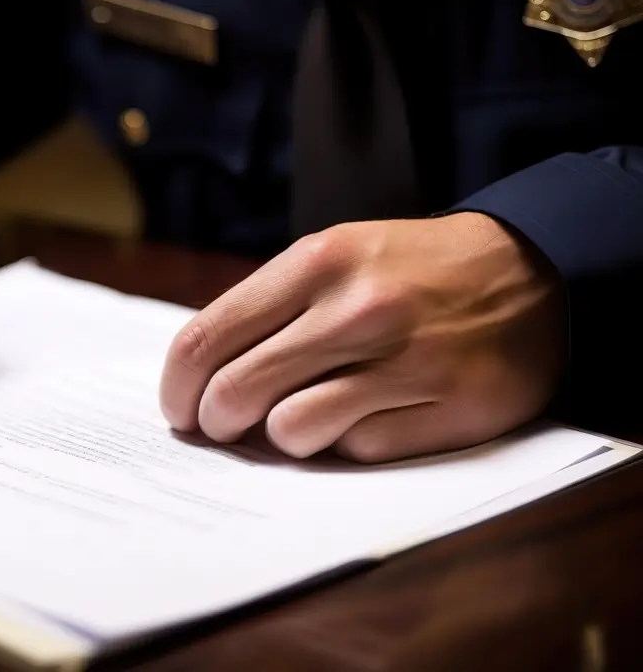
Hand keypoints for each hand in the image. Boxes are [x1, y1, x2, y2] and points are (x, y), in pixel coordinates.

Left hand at [158, 212, 566, 461]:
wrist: (530, 271)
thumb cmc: (410, 271)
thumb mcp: (336, 257)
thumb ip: (268, 308)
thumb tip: (197, 379)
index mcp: (317, 263)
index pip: (207, 337)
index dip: (177, 385)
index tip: (177, 408)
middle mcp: (358, 309)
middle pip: (236, 392)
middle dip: (216, 421)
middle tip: (225, 425)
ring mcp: (404, 361)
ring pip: (290, 431)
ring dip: (284, 436)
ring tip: (307, 414)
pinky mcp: (446, 408)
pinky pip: (356, 450)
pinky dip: (349, 442)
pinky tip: (373, 414)